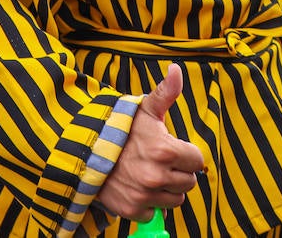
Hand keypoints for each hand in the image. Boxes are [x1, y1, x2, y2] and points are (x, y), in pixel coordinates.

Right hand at [97, 64, 204, 221]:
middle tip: (158, 161)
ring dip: (166, 189)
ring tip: (148, 173)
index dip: (186, 153)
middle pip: (189, 182)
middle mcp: (156, 175)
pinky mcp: (131, 210)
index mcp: (165, 150)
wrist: (84, 149)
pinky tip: (136, 186)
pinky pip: (155, 212)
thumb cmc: (119, 128)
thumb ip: (166, 92)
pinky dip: (148, 203)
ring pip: (175, 200)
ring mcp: (143, 195)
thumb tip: (176, 69)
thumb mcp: (144, 108)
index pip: (198, 161)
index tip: (171, 148)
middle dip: (177, 172)